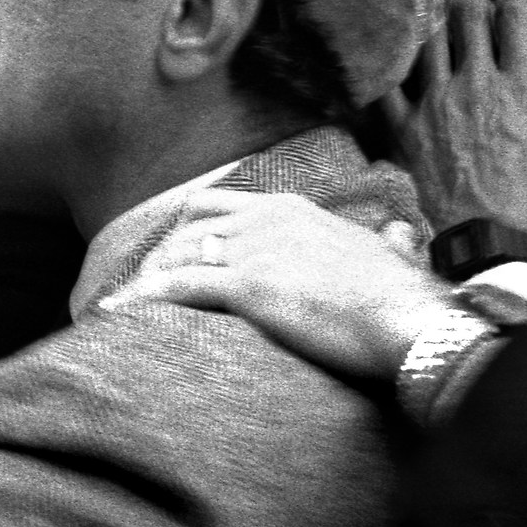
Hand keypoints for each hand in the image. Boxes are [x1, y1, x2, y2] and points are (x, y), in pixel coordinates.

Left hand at [99, 190, 453, 378]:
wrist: (409, 319)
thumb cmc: (403, 297)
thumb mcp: (392, 254)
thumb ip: (388, 240)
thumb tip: (400, 231)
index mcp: (292, 209)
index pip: (220, 207)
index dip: (190, 232)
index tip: (174, 253)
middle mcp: (266, 220)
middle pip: (191, 230)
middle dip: (162, 256)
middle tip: (141, 286)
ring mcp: (254, 250)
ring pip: (180, 255)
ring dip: (148, 279)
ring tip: (123, 303)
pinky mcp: (246, 285)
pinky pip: (179, 287)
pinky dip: (143, 297)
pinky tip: (117, 310)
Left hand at [380, 0, 526, 255]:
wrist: (499, 254)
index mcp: (522, 85)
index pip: (515, 14)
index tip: (519, 4)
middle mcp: (474, 85)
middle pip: (464, 16)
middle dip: (471, 1)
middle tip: (473, 4)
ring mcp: (435, 106)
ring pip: (425, 41)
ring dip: (433, 23)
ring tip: (437, 19)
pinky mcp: (407, 133)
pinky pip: (388, 85)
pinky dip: (391, 66)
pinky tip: (397, 60)